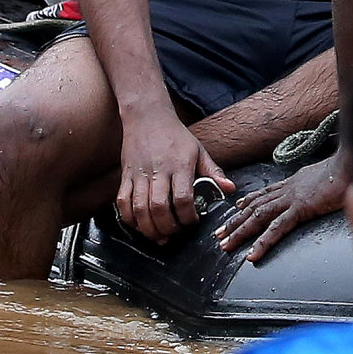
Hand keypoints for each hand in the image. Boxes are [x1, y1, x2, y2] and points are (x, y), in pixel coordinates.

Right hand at [115, 105, 226, 243]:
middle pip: (159, 207)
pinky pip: (122, 202)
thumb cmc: (176, 136)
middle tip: (175, 233)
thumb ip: (214, 172)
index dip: (187, 216)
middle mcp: (158, 170)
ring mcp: (139, 174)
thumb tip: (230, 189)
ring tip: (159, 236)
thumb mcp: (199, 151)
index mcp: (180, 165)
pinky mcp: (125, 175)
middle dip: (167, 227)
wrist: (147, 117)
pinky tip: (140, 225)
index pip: (183, 198)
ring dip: (148, 228)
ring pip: (139, 208)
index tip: (192, 221)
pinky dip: (129, 218)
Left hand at [211, 156, 347, 266]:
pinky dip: (263, 242)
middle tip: (220, 233)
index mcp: (295, 182)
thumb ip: (322, 184)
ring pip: (258, 217)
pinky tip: (253, 255)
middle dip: (235, 220)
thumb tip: (326, 188)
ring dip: (239, 231)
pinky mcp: (301, 208)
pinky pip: (277, 228)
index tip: (237, 207)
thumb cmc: (348, 169)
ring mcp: (292, 198)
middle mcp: (288, 189)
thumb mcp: (329, 176)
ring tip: (226, 245)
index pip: (266, 192)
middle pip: (255, 206)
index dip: (249, 200)